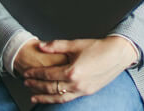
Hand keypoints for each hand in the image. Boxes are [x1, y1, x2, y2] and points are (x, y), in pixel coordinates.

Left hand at [22, 36, 138, 102]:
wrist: (118, 54)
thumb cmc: (99, 47)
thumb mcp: (76, 44)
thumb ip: (56, 46)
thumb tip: (41, 45)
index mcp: (72, 71)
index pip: (48, 74)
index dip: (35, 74)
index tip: (27, 73)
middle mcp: (76, 83)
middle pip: (50, 87)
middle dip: (36, 85)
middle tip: (26, 83)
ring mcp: (82, 90)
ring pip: (58, 97)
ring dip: (44, 97)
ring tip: (33, 96)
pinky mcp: (87, 92)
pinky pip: (68, 99)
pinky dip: (57, 100)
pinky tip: (51, 98)